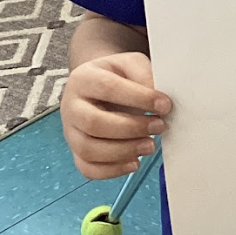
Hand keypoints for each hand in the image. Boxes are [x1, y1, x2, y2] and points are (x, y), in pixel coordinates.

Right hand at [61, 52, 171, 179]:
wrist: (97, 87)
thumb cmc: (116, 76)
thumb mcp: (130, 64)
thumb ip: (144, 75)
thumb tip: (158, 100)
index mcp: (83, 78)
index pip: (108, 88)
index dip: (139, 98)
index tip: (164, 105)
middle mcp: (71, 106)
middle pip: (94, 123)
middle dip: (131, 128)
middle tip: (159, 126)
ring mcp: (71, 131)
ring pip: (89, 150)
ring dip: (124, 151)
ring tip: (150, 145)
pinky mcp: (76, 152)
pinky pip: (88, 168)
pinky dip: (113, 170)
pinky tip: (134, 162)